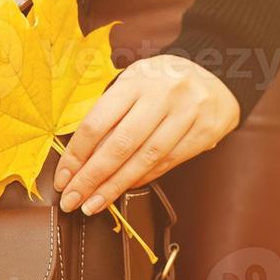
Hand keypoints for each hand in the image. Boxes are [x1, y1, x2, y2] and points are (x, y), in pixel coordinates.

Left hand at [55, 55, 239, 214]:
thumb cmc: (163, 81)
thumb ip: (110, 111)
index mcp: (136, 80)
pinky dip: (143, 178)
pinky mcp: (205, 132)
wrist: (217, 74)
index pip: (98, 122)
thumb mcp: (134, 82)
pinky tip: (125, 189)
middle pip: (120, 145)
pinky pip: (168, 162)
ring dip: (116, 186)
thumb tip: (80, 157)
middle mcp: (163, 95)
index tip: (63, 178)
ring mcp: (187, 114)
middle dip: (92, 178)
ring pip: (145, 158)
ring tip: (94, 204)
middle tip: (72, 200)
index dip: (76, 155)